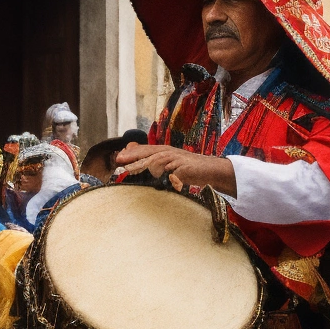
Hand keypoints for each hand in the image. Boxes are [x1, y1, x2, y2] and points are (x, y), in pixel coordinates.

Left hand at [113, 142, 237, 194]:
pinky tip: (156, 178)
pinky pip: (172, 173)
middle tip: (119, 160)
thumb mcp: (170, 164)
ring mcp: (176, 159)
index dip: (131, 153)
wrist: (211, 170)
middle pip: (147, 153)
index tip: (118, 158)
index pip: (144, 150)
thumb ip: (156, 163)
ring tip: (130, 170)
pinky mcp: (184, 168)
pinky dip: (164, 176)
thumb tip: (139, 162)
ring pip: (156, 161)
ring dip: (142, 165)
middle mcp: (169, 152)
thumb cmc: (189, 168)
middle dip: (133, 157)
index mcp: (164, 151)